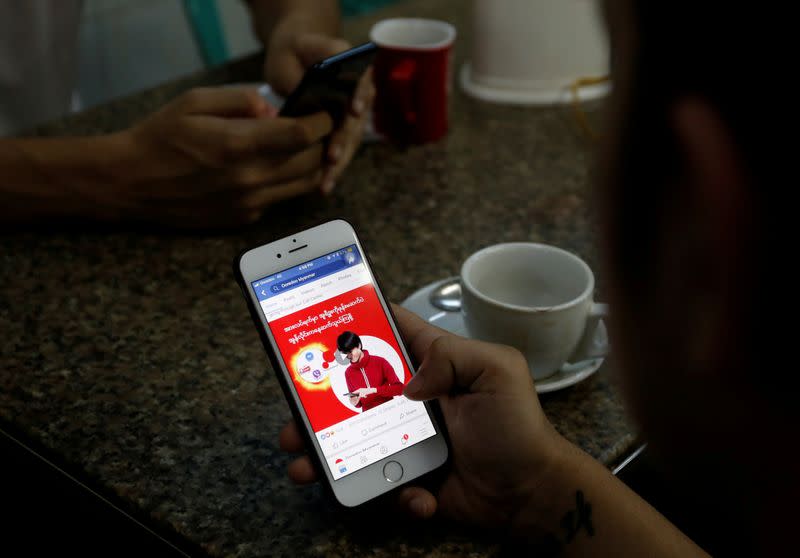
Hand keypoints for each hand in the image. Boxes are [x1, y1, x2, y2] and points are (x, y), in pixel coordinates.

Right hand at [112, 87, 332, 226]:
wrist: (130, 184)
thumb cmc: (160, 137)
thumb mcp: (195, 101)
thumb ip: (240, 100)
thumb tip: (274, 109)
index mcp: (239, 145)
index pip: (303, 134)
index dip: (322, 120)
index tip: (324, 110)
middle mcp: (250, 179)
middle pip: (313, 161)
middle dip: (322, 141)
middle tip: (316, 127)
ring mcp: (250, 203)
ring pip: (305, 185)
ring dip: (313, 165)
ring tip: (304, 147)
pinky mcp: (245, 218)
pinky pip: (281, 198)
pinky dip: (288, 182)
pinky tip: (274, 166)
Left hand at [264, 31, 374, 193]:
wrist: (296, 60)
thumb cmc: (295, 52)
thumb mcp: (299, 47)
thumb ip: (313, 58)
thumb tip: (320, 74)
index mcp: (357, 69)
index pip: (363, 83)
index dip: (359, 98)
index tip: (355, 111)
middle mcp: (362, 96)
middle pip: (356, 122)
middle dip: (343, 141)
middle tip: (332, 157)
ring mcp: (354, 118)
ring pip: (350, 143)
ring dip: (339, 165)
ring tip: (326, 183)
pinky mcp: (344, 135)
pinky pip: (341, 153)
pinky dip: (332, 171)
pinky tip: (323, 187)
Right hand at [280, 305, 567, 528]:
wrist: (529, 492)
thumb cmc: (517, 426)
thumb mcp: (497, 371)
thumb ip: (453, 356)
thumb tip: (409, 383)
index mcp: (429, 364)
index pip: (386, 333)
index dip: (352, 325)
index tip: (314, 326)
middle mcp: (409, 398)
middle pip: (351, 391)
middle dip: (316, 402)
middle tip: (295, 416)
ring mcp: (403, 438)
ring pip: (349, 441)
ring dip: (323, 454)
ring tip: (305, 466)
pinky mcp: (405, 476)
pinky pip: (380, 483)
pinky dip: (389, 493)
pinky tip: (416, 497)